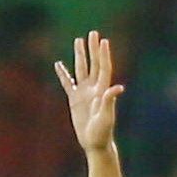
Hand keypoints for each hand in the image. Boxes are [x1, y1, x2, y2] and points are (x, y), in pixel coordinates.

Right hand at [54, 32, 122, 157]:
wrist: (95, 143)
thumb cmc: (103, 132)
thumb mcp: (107, 117)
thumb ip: (109, 101)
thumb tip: (118, 87)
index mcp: (102, 90)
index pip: (103, 68)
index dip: (103, 54)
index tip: (103, 41)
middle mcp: (94, 88)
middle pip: (93, 64)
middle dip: (93, 49)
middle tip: (93, 33)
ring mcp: (84, 93)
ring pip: (81, 69)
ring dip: (80, 55)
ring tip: (78, 41)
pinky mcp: (75, 100)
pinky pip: (68, 83)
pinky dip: (63, 74)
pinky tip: (59, 64)